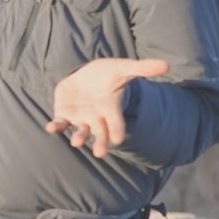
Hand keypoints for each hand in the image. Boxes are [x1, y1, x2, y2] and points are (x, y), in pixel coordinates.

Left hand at [46, 57, 168, 158]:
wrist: (86, 75)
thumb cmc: (107, 74)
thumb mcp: (123, 69)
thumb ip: (142, 68)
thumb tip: (167, 64)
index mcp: (111, 108)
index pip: (116, 122)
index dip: (116, 129)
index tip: (118, 139)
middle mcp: (96, 117)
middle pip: (100, 132)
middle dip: (100, 142)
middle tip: (100, 154)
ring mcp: (80, 117)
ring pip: (80, 131)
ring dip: (79, 137)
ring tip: (77, 143)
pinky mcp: (65, 114)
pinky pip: (60, 123)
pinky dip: (56, 126)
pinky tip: (51, 128)